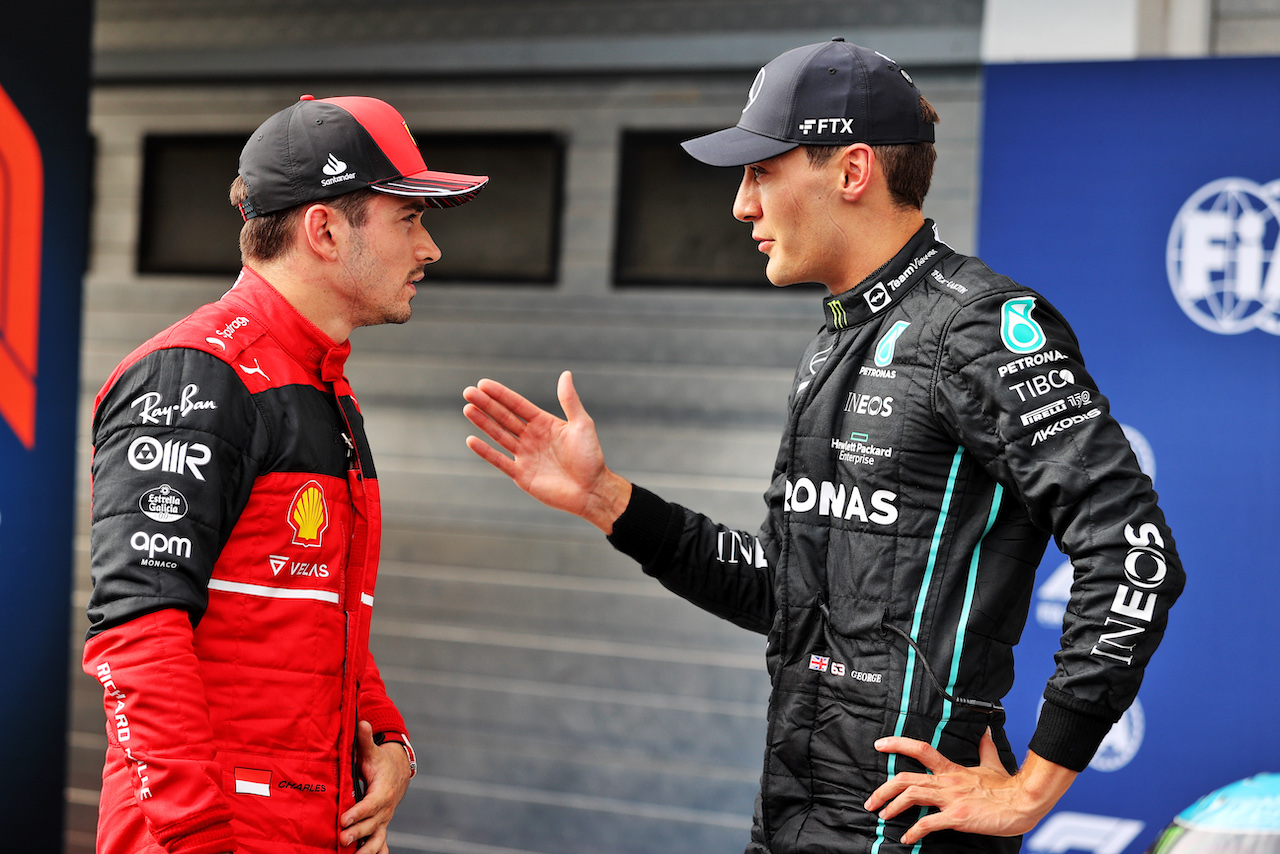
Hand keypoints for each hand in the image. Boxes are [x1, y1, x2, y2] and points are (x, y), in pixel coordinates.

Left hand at [340, 721, 411, 852]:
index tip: (344, 819)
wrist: (397, 772)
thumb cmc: (380, 761)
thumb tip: (361, 722)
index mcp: (383, 790)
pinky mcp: (380, 825)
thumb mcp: (372, 751)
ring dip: (367, 848)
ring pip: (378, 837)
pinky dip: (377, 852)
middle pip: (373, 823)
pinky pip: (380, 842)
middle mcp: (385, 808)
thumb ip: (365, 739)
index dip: (358, 812)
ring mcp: (384, 818)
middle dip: (358, 832)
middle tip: (342, 839)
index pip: (371, 803)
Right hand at [463, 371, 630, 532]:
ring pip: (499, 436)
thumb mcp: (582, 424)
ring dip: (483, 423)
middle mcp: (531, 437)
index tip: (483, 383)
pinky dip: (485, 451)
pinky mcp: (521, 475)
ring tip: (467, 408)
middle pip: (504, 417)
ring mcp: (525, 456)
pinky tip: (471, 440)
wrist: (592, 490)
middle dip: (486, 404)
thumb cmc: (590, 456)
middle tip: (468, 392)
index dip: (501, 394)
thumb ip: (570, 400)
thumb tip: (566, 373)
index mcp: (544, 423)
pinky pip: (499, 461)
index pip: (517, 405)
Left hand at [864, 731, 1076, 844]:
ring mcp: (951, 798)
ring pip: (912, 796)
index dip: (898, 744)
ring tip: (883, 816)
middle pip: (906, 778)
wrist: (1023, 802)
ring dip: (893, 807)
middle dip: (884, 789)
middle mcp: (947, 782)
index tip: (879, 745)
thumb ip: (985, 747)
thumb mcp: (993, 762)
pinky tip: (907, 838)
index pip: (920, 749)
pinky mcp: (958, 816)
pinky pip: (929, 823)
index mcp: (952, 769)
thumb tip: (985, 731)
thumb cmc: (1007, 787)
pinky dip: (915, 831)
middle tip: (871, 800)